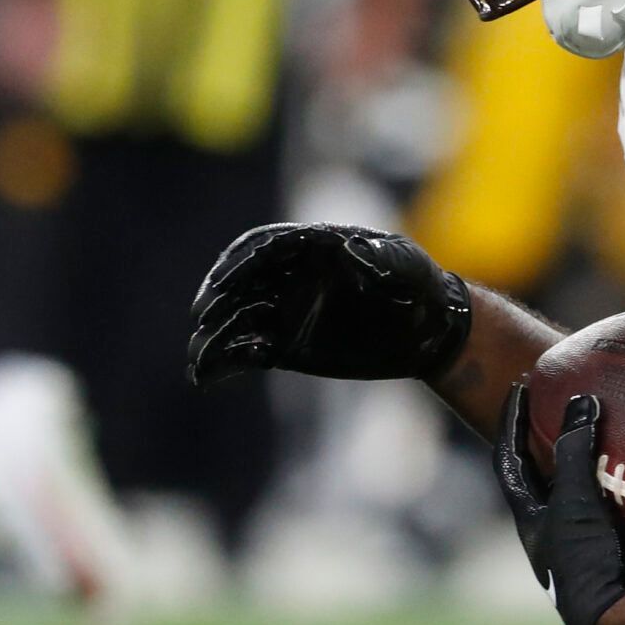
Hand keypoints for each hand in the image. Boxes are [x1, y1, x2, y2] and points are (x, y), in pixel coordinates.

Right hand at [186, 223, 470, 386]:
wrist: (428, 330)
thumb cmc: (420, 286)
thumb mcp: (409, 266)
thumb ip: (383, 256)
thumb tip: (353, 248)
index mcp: (314, 248)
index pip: (265, 248)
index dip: (240, 263)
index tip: (223, 283)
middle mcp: (292, 277)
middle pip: (241, 282)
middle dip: (218, 299)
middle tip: (202, 320)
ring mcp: (287, 310)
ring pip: (238, 319)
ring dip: (214, 337)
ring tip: (197, 360)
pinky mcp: (286, 346)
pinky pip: (247, 351)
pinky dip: (225, 362)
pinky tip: (206, 377)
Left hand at [494, 385, 624, 624]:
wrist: (620, 623)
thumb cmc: (587, 563)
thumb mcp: (574, 502)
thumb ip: (574, 450)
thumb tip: (581, 399)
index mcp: (531, 522)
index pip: (508, 461)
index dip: (510, 422)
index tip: (519, 387)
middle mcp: (551, 538)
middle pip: (540, 480)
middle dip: (548, 444)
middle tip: (560, 406)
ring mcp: (583, 552)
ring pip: (579, 498)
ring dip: (588, 466)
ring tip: (606, 433)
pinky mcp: (616, 559)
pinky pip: (616, 512)